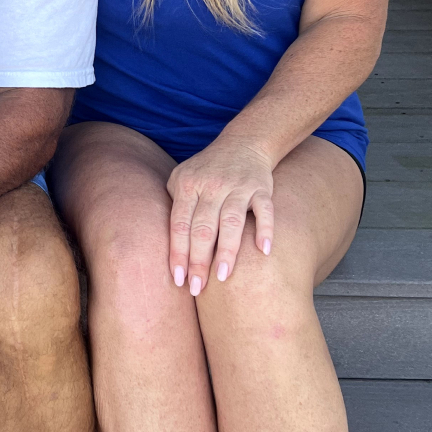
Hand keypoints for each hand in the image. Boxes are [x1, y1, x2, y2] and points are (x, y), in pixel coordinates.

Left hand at [167, 139, 274, 294]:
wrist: (243, 144)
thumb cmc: (206, 171)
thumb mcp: (182, 179)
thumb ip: (174, 208)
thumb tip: (166, 250)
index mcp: (188, 185)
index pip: (179, 225)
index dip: (178, 253)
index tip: (178, 280)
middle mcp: (211, 185)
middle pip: (203, 228)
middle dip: (198, 260)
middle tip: (197, 288)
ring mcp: (238, 186)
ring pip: (231, 221)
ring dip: (227, 251)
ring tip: (222, 277)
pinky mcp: (261, 188)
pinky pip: (264, 210)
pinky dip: (266, 229)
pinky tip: (263, 251)